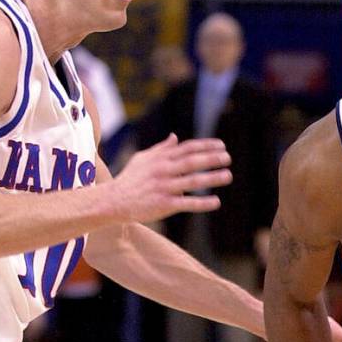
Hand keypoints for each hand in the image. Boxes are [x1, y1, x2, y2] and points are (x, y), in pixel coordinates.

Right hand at [111, 134, 231, 221]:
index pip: (187, 148)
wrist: (113, 201)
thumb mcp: (142, 159)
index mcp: (160, 159)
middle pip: (191, 162)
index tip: (222, 146)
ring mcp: (164, 187)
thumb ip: (161, 149)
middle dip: (211, 159)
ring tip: (227, 175)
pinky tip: (216, 202)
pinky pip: (186, 203)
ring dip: (211, 178)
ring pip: (191, 181)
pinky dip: (202, 203)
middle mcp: (163, 171)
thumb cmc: (130, 179)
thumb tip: (174, 136)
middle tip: (228, 158)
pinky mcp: (164, 204)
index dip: (205, 146)